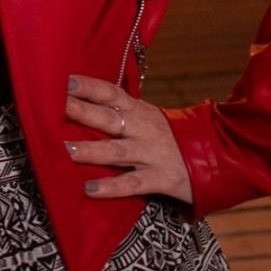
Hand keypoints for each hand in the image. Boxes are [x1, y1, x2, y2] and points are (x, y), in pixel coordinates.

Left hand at [65, 73, 192, 203]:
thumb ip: (122, 112)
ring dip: (90, 150)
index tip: (64, 81)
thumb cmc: (173, 135)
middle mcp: (142, 129)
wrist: (218, 153)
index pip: (110, 93)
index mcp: (139, 111)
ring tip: (65, 150)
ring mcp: (150, 153)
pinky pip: (132, 183)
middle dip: (80, 112)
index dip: (88, 86)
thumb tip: (86, 103)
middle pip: (106, 118)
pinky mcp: (160, 178)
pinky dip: (111, 187)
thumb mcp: (149, 116)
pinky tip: (90, 189)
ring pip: (115, 151)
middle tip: (53, 107)